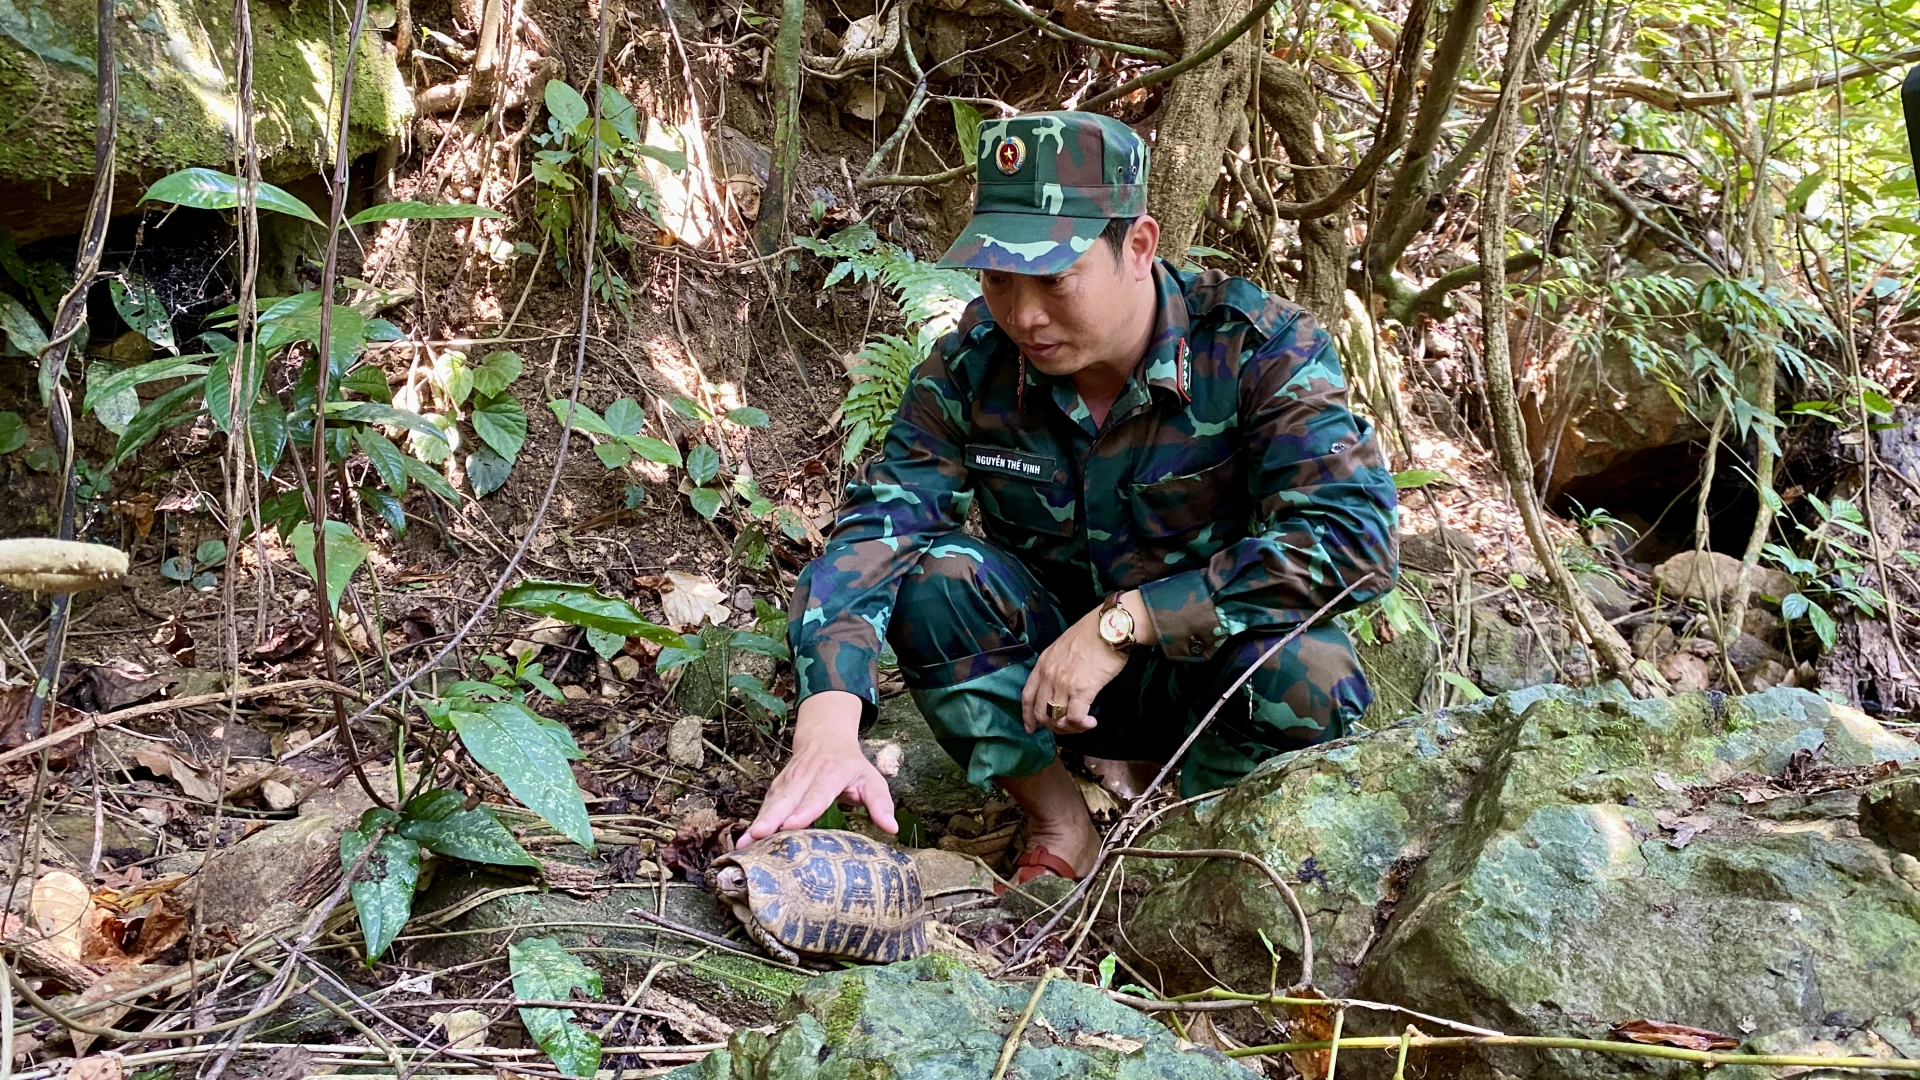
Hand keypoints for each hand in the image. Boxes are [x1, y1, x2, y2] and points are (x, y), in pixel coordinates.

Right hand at [736, 690, 897, 847]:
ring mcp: (788, 781)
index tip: (792, 825)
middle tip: (759, 835)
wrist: (824, 737)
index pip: (817, 794)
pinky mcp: (777, 787)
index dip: (804, 810)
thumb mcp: (872, 779)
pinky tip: (745, 841)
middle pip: (786, 799)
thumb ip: (880, 803)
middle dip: (772, 818)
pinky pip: (765, 805)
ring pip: (771, 802)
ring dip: (758, 822)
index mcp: (831, 774)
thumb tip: (891, 828)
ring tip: (744, 844)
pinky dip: (755, 821)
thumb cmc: (851, 765)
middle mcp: (805, 776)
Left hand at [1020, 591, 1154, 734]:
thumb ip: (1058, 665)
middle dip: (1053, 726)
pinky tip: (1091, 721)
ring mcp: (1063, 684)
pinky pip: (1075, 718)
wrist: (1109, 627)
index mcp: (1043, 663)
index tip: (1031, 728)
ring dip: (1070, 728)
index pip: (1027, 696)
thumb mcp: (1063, 646)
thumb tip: (1064, 684)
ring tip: (1082, 724)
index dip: (1028, 715)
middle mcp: (1049, 675)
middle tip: (1068, 727)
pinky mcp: (1082, 691)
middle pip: (1041, 712)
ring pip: (1057, 719)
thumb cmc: (1092, 633)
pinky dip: (1082, 725)